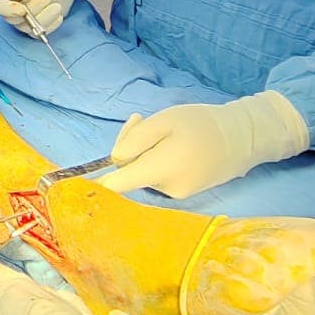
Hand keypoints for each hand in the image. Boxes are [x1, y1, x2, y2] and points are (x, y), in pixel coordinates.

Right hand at [0, 0, 91, 36]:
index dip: (5, 9)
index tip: (22, 9)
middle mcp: (9, 6)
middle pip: (11, 18)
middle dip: (31, 11)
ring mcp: (21, 18)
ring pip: (26, 28)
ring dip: (43, 18)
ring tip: (57, 5)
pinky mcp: (34, 26)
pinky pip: (38, 33)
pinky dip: (50, 25)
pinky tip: (59, 14)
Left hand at [100, 91, 310, 198]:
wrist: (243, 138)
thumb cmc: (202, 124)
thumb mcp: (165, 120)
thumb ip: (137, 139)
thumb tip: (114, 159)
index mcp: (160, 169)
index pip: (118, 185)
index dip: (95, 183)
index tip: (71, 186)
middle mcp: (166, 189)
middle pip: (129, 174)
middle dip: (127, 149)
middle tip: (139, 119)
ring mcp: (176, 195)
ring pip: (143, 174)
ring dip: (143, 153)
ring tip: (165, 130)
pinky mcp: (183, 194)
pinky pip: (157, 177)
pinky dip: (156, 161)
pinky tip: (173, 145)